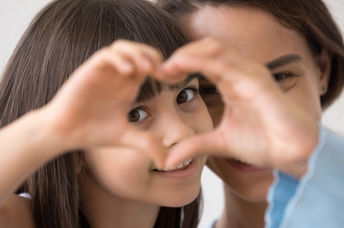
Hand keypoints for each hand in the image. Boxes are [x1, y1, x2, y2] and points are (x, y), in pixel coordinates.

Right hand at [42, 40, 165, 166]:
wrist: (64, 133)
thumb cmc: (93, 132)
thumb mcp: (127, 137)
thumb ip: (147, 144)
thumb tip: (167, 163)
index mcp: (128, 86)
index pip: (150, 66)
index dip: (165, 69)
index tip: (174, 80)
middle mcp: (117, 76)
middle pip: (140, 51)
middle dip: (154, 57)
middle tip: (162, 72)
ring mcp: (104, 71)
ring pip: (123, 47)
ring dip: (137, 53)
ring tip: (147, 69)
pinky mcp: (89, 70)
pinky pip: (106, 55)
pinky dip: (119, 59)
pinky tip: (128, 72)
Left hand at [160, 38, 318, 176]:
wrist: (292, 153)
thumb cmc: (262, 142)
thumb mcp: (219, 142)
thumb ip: (194, 145)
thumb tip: (167, 160)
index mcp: (231, 82)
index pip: (203, 59)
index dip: (180, 63)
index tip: (161, 76)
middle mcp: (241, 73)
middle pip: (206, 48)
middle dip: (181, 54)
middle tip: (161, 70)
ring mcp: (251, 75)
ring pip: (216, 49)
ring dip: (188, 54)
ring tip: (169, 68)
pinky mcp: (259, 83)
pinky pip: (229, 64)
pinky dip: (203, 61)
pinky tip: (185, 67)